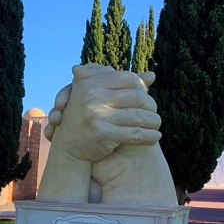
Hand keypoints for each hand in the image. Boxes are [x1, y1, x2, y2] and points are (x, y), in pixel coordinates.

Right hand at [46, 64, 161, 161]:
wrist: (67, 148)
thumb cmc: (86, 119)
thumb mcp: (98, 96)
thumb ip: (122, 84)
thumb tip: (152, 75)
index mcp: (91, 84)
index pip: (128, 78)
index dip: (142, 88)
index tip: (146, 98)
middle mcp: (93, 97)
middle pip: (136, 97)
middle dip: (150, 106)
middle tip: (154, 113)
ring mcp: (97, 115)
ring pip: (138, 116)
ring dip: (153, 121)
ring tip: (156, 125)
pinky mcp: (102, 134)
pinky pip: (135, 134)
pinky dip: (149, 136)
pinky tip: (155, 137)